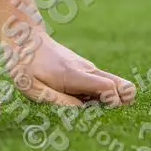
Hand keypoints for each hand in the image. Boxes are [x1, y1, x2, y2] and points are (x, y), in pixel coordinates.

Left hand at [0, 21, 135, 106]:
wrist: (26, 37)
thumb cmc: (26, 64)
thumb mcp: (33, 88)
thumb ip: (58, 101)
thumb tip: (81, 111)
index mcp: (74, 75)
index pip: (108, 87)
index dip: (113, 102)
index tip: (104, 112)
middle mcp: (87, 70)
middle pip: (121, 84)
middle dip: (124, 101)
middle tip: (110, 114)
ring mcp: (88, 68)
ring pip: (114, 84)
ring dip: (111, 100)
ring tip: (91, 110)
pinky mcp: (85, 70)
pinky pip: (102, 84)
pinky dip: (101, 96)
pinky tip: (83, 103)